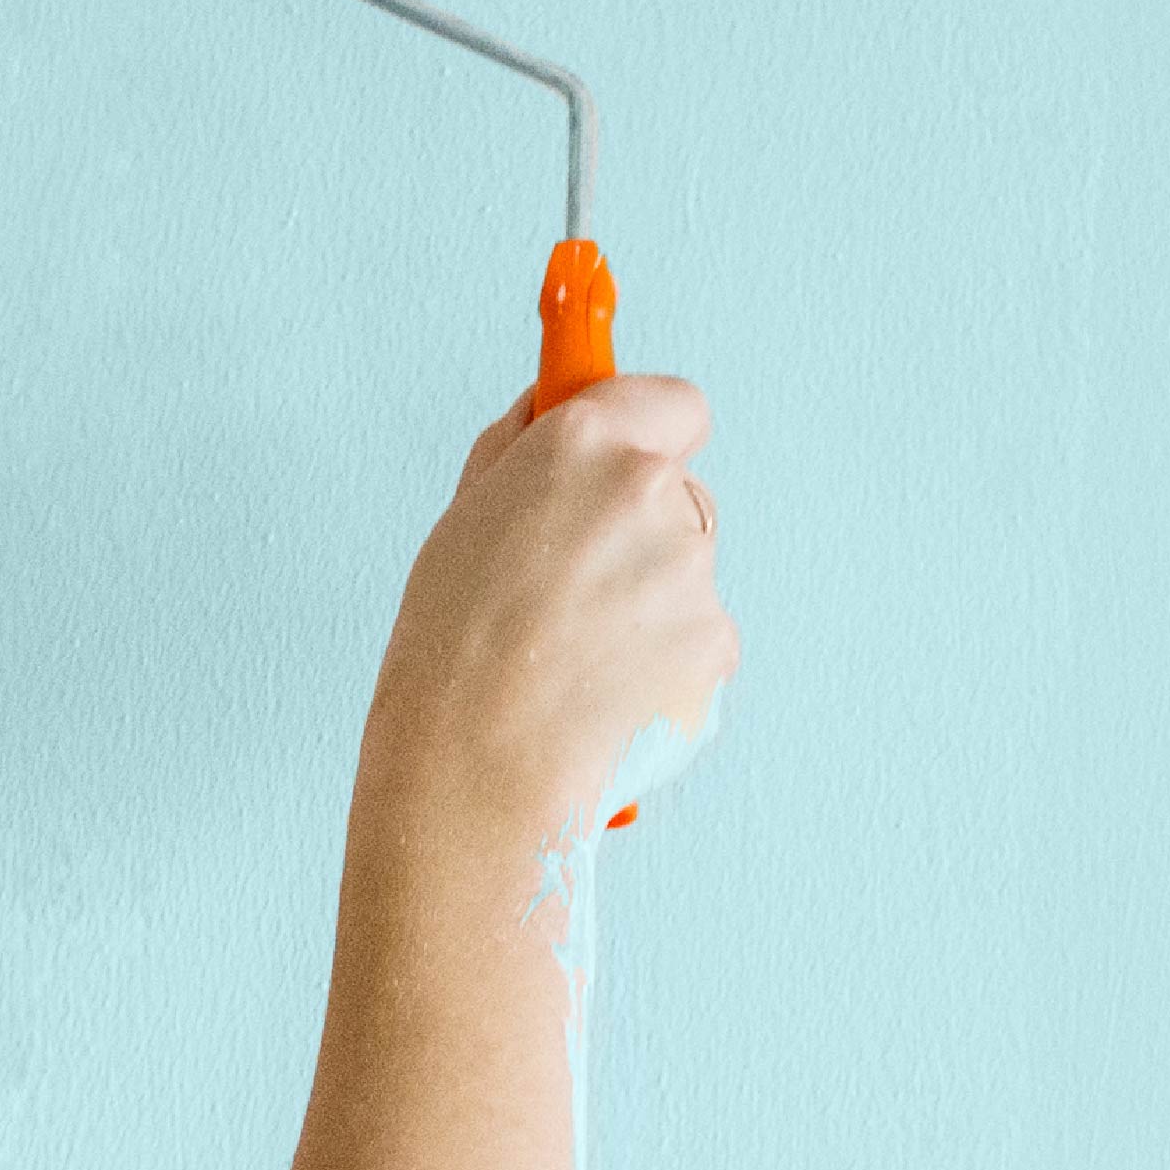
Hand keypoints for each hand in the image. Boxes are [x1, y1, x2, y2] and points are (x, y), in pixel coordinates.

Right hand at [357, 370, 736, 854]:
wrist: (479, 765)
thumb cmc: (453, 650)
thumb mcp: (464, 516)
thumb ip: (524, 450)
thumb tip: (553, 407)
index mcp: (583, 443)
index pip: (676, 405)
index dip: (659, 435)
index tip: (638, 458)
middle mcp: (647, 489)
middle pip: (682, 499)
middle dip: (645, 538)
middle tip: (572, 598)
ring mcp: (690, 569)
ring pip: (688, 580)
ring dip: (651, 611)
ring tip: (577, 660)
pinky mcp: (716, 643)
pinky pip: (699, 648)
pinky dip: (667, 671)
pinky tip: (606, 697)